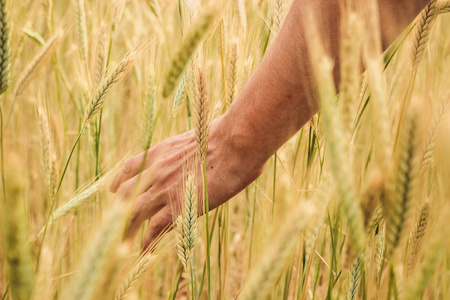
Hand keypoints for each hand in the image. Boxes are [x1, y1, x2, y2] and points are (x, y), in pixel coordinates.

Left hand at [110, 117, 264, 249]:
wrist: (234, 145)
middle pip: (125, 193)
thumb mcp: (199, 137)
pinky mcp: (177, 206)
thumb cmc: (228, 137)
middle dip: (118, 210)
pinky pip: (154, 228)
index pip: (131, 167)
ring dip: (126, 230)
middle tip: (115, 223)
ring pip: (132, 212)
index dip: (119, 180)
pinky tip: (144, 252)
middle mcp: (156, 170)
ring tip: (121, 246)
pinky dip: (147, 241)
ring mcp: (164, 188)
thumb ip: (193, 149)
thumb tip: (203, 149)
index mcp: (162, 151)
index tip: (113, 190)